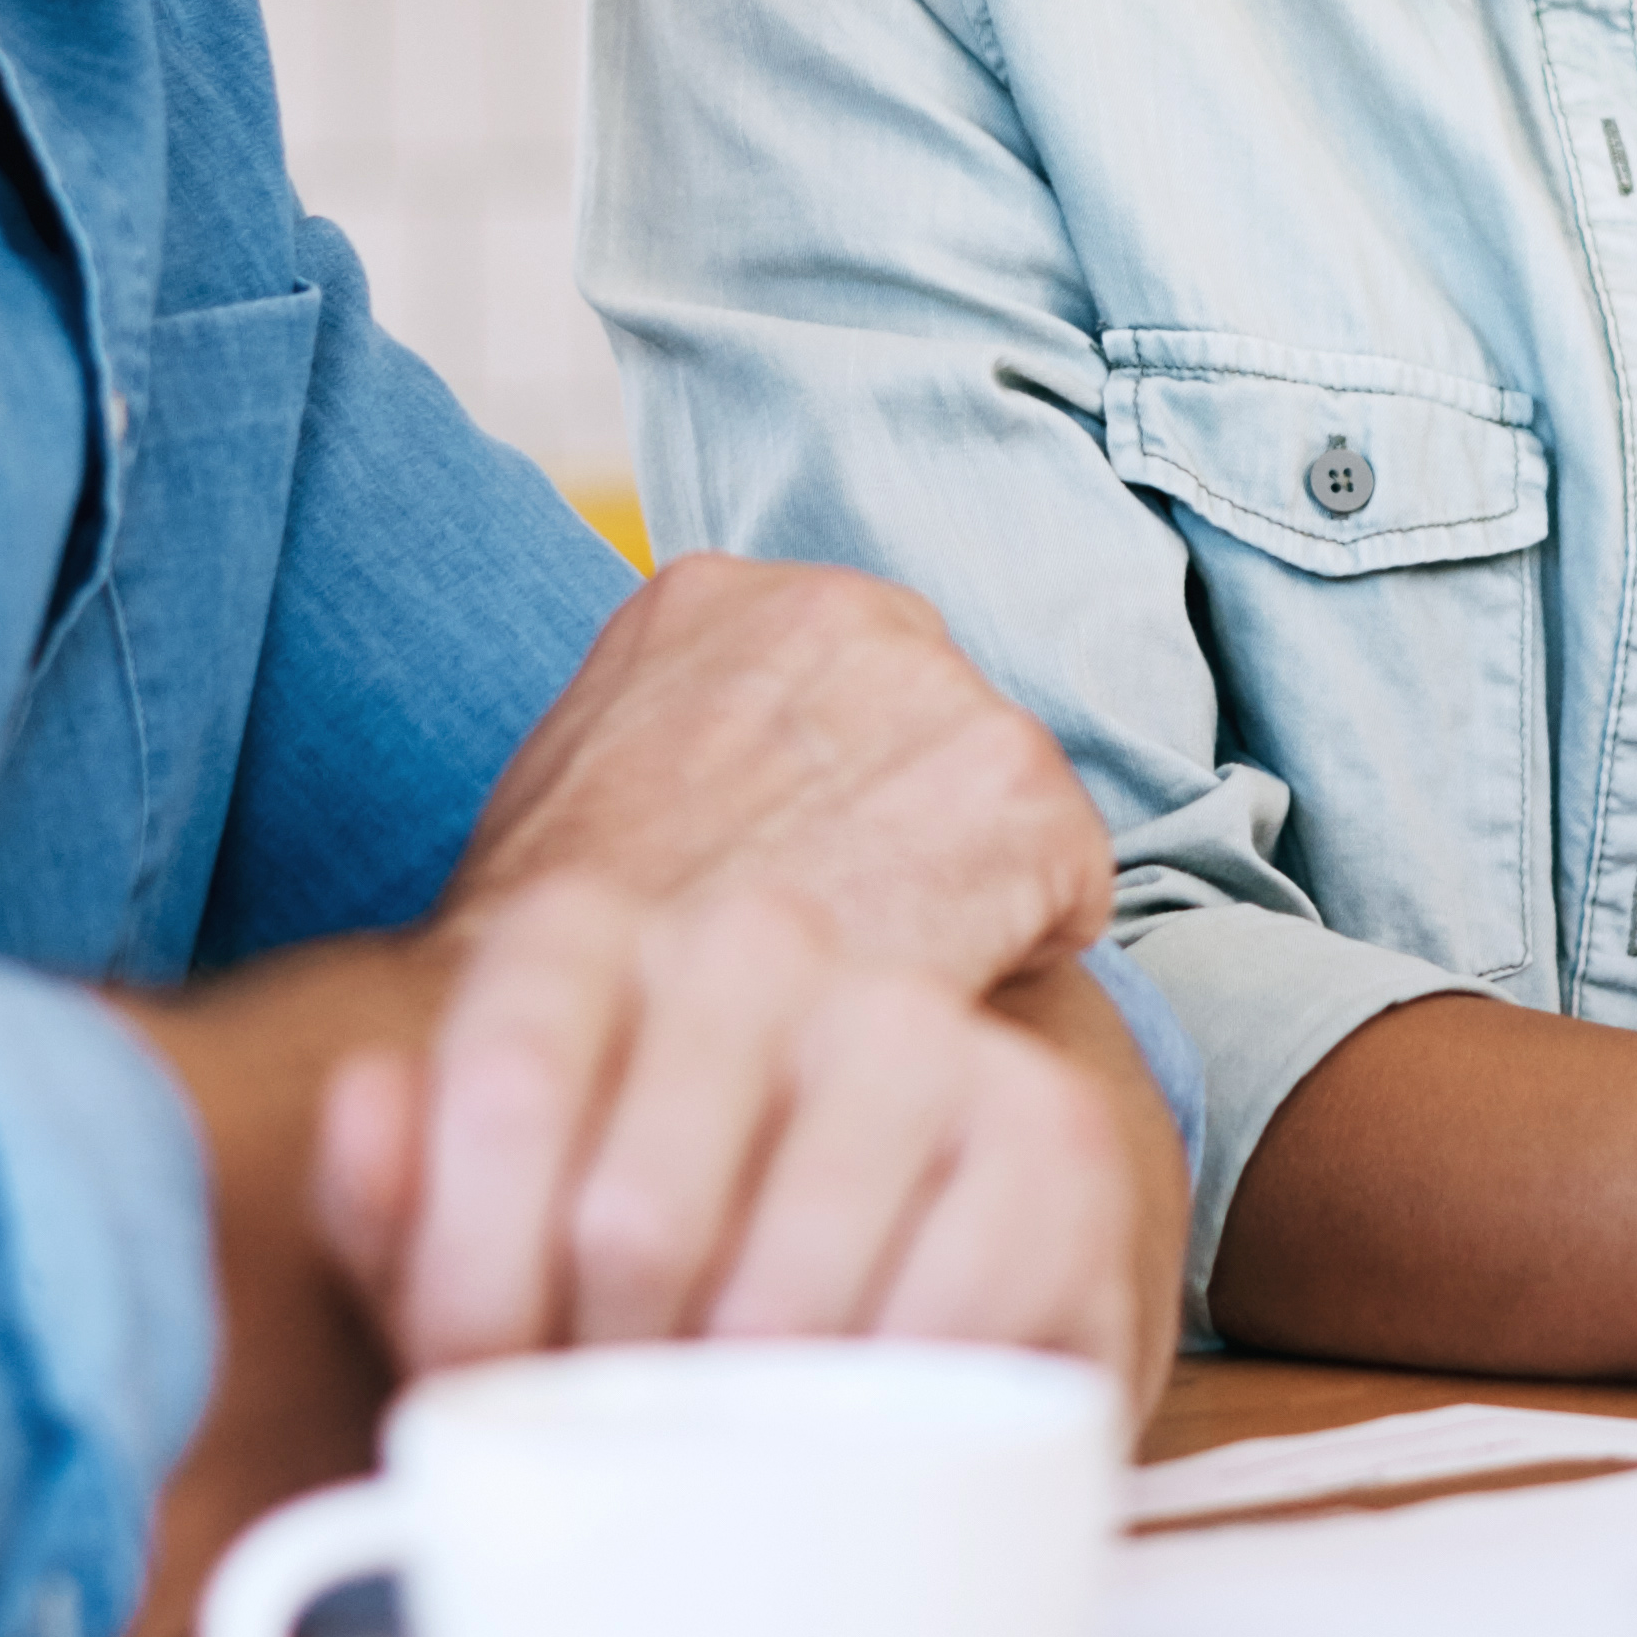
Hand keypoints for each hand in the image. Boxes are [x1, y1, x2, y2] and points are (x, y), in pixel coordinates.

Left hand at [312, 873, 1175, 1389]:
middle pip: (635, 1217)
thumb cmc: (650, 1269)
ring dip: (742, 1430)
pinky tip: (857, 1440)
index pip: (505, 1090)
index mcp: (588, 933)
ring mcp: (913, 1023)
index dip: (469, 1295)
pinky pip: (937, 1326)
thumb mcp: (482, 1244)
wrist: (885, 1274)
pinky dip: (884, 1431)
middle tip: (616, 1451)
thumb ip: (396, 1197)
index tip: (474, 1401)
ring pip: (782, 1290)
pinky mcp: (1048, 1129)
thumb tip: (367, 1112)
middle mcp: (755, 940)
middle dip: (607, 1388)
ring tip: (724, 1460)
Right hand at [446, 552, 1113, 994]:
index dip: (832, 784)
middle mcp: (848, 612)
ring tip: (877, 972)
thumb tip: (736, 774)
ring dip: (966, 889)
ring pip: (1006, 803)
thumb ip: (677, 728)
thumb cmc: (564, 951)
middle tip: (848, 928)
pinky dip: (1020, 957)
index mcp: (725, 596)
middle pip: (933, 721)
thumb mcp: (577, 776)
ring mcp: (943, 697)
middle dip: (909, 823)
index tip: (802, 855)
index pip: (838, 671)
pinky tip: (926, 996)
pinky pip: (1072, 891)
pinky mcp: (1022, 797)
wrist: (580, 1039)